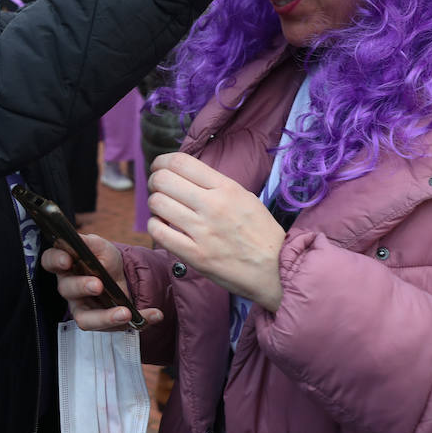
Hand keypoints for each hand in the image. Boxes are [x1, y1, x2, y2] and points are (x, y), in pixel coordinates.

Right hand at [40, 232, 163, 330]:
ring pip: (85, 318)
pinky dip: (138, 321)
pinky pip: (114, 327)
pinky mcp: (102, 323)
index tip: (67, 260)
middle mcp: (70, 288)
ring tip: (125, 312)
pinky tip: (154, 314)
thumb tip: (79, 241)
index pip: (50, 261)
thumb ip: (88, 243)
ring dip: (105, 317)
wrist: (125, 275)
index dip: (55, 261)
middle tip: (98, 284)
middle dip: (82, 287)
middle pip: (67, 290)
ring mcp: (83, 308)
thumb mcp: (100, 246)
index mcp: (66, 265)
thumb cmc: (105, 259)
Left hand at [147, 153, 284, 310]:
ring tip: (164, 211)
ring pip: (157, 203)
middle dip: (155, 182)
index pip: (180, 162)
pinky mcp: (195, 255)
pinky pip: (159, 232)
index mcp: (226, 188)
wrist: (276, 270)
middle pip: (163, 180)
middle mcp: (213, 205)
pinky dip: (155, 226)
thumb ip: (214, 184)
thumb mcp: (244, 197)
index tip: (158, 168)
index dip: (161, 162)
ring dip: (155, 205)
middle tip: (159, 190)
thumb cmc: (260, 233)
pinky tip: (164, 227)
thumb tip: (181, 174)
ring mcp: (203, 231)